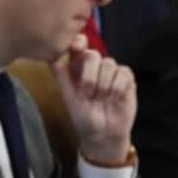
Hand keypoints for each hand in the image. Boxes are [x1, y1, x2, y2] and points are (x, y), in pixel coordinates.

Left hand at [51, 34, 136, 165]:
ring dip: (103, 84)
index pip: (79, 46)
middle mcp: (95, 67)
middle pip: (93, 54)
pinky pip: (123, 73)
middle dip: (89, 75)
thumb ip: (61, 75)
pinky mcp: (127, 78)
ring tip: (102, 98)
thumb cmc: (84, 117)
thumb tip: (50, 57)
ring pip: (109, 63)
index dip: (78, 43)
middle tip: (88, 92)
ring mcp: (112, 72)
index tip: (77, 48)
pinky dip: (117, 87)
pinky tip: (114, 97)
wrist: (103, 134)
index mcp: (79, 68)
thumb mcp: (69, 97)